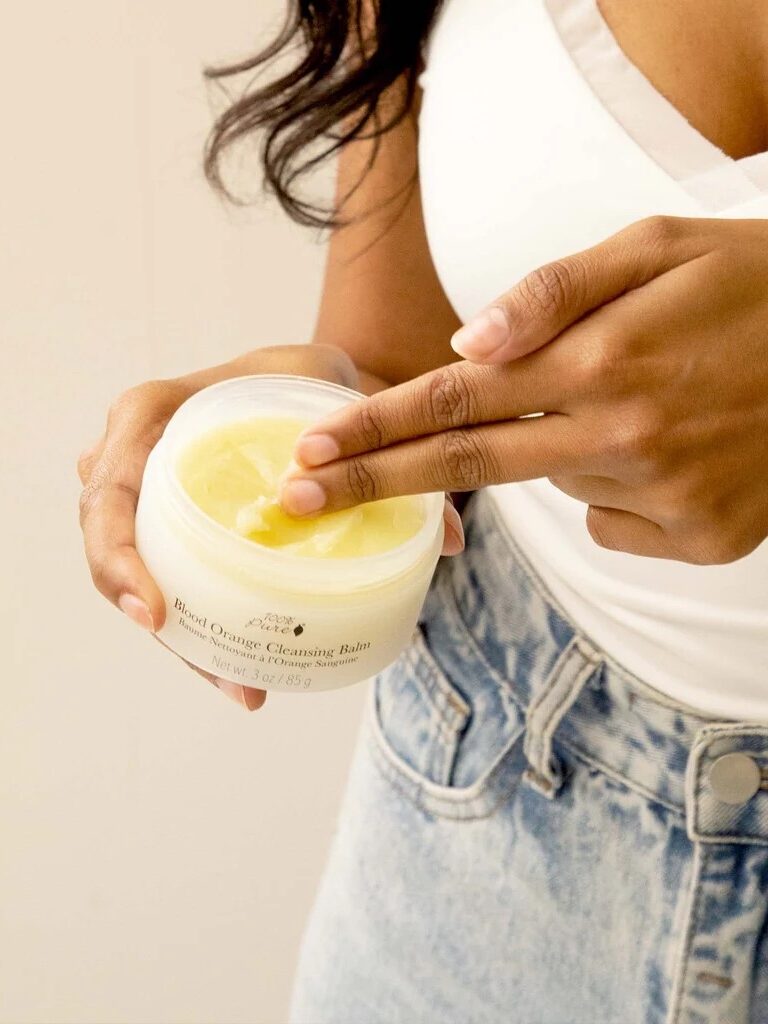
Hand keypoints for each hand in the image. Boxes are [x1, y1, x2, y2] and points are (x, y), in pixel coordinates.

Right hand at [77, 344, 359, 710]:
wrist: (305, 381)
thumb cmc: (311, 377)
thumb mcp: (343, 391)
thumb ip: (390, 448)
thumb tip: (454, 539)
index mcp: (154, 412)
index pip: (109, 487)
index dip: (117, 555)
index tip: (156, 613)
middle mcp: (136, 454)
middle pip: (114, 548)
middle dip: (156, 619)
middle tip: (223, 675)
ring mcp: (149, 495)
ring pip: (140, 576)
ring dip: (185, 640)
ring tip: (245, 689)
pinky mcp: (174, 527)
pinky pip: (169, 578)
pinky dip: (200, 628)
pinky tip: (244, 674)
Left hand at [279, 216, 767, 564]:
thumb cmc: (753, 284)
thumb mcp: (656, 247)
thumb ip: (554, 292)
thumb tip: (468, 341)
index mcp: (603, 360)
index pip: (456, 400)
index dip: (374, 429)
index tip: (309, 453)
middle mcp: (624, 438)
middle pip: (467, 468)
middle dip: (376, 483)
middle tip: (299, 500)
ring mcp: (666, 498)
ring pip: (556, 484)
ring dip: (561, 445)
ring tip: (637, 396)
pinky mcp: (701, 540)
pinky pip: (613, 521)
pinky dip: (615, 486)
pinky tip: (668, 445)